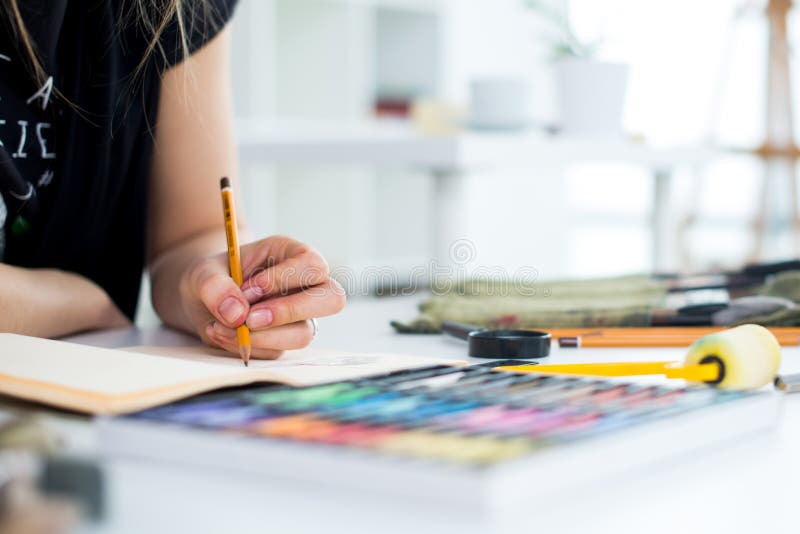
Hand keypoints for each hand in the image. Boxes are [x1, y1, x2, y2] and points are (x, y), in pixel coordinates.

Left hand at [178, 235, 345, 358]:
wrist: (200, 301)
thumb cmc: (211, 277)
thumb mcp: (202, 272)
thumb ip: (214, 285)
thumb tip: (236, 314)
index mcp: (291, 254)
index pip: (312, 265)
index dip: (283, 279)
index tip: (247, 290)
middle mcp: (304, 285)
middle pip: (332, 299)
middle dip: (290, 312)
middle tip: (250, 319)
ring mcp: (299, 316)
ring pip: (304, 334)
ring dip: (262, 336)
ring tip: (222, 327)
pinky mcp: (284, 340)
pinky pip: (276, 352)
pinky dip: (246, 347)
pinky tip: (222, 333)